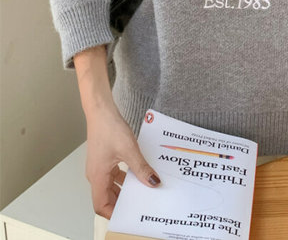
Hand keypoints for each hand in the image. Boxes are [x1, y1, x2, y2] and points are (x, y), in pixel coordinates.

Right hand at [85, 105, 160, 219]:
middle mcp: (96, 174)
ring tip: (142, 191)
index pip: (100, 204)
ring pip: (111, 186)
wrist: (101, 111)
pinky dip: (125, 177)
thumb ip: (141, 168)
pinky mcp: (105, 159)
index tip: (128, 215)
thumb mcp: (129, 150)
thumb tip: (152, 182)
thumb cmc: (109, 128)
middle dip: (122, 203)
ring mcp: (100, 166)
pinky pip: (114, 174)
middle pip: (106, 197)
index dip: (113, 213)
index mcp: (97, 176)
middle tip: (139, 205)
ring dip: (125, 189)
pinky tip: (138, 173)